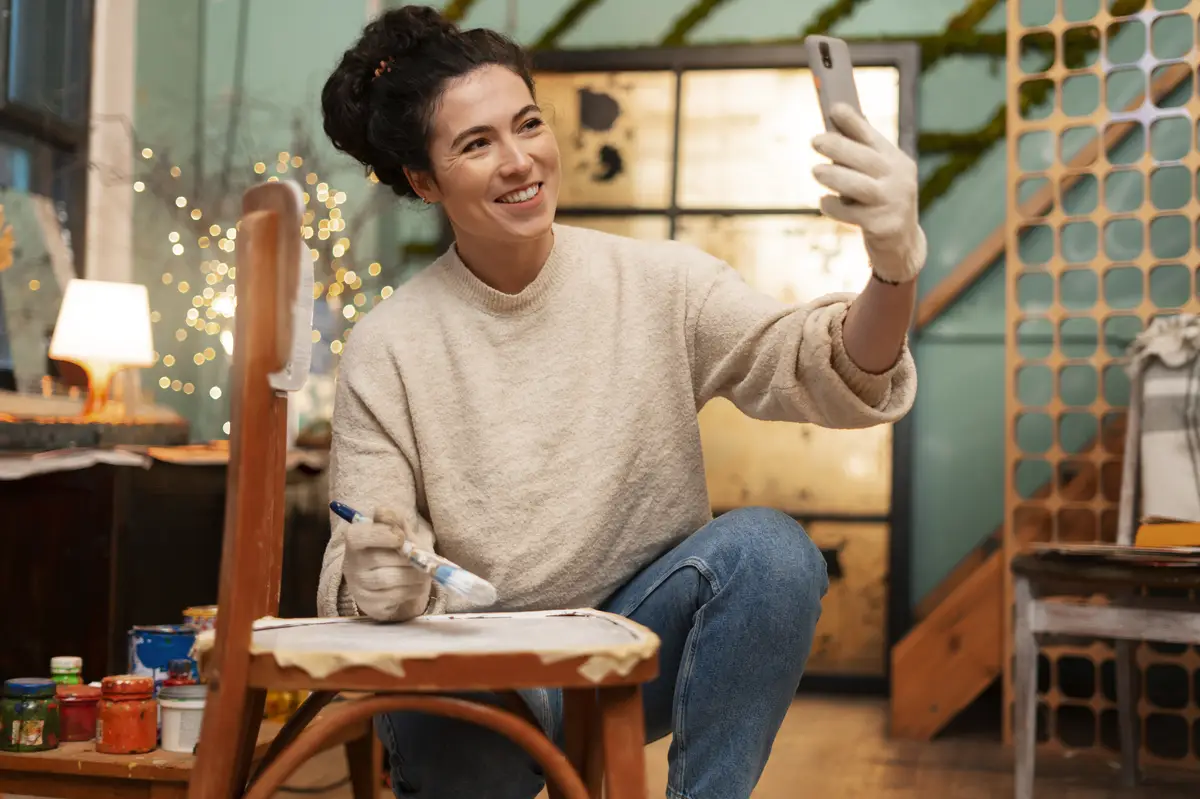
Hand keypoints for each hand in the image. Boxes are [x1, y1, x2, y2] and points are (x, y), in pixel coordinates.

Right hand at [342, 513, 430, 621]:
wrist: (392, 582)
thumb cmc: (395, 550)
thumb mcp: (397, 531)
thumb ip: (395, 521)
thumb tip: (387, 515)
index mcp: (354, 540)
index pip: (359, 536)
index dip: (382, 535)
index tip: (401, 537)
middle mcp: (351, 565)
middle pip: (381, 559)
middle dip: (409, 557)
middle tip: (422, 557)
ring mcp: (358, 588)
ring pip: (391, 579)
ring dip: (415, 574)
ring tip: (423, 570)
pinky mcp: (371, 605)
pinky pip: (396, 596)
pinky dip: (414, 589)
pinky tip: (416, 584)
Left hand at [811, 103, 926, 284]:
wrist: (902, 245)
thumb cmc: (882, 203)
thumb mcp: (879, 176)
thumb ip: (861, 157)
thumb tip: (831, 131)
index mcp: (898, 161)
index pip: (873, 136)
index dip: (853, 122)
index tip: (834, 108)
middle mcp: (899, 179)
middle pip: (865, 159)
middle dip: (838, 147)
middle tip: (815, 141)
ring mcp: (892, 203)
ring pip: (858, 186)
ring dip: (834, 176)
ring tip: (815, 171)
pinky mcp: (882, 226)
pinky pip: (851, 213)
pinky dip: (833, 206)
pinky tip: (823, 201)